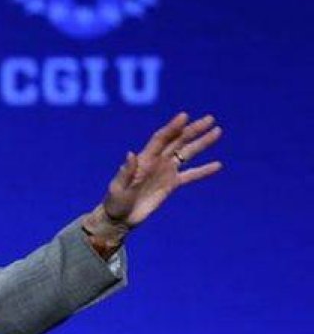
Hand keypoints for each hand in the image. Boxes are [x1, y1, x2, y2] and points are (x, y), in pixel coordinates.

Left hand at [90, 112, 222, 236]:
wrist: (120, 217)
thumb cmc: (115, 201)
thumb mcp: (118, 187)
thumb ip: (126, 172)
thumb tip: (131, 154)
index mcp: (144, 159)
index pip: (161, 138)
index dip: (172, 127)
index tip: (184, 116)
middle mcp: (157, 161)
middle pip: (178, 141)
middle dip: (193, 129)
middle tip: (210, 119)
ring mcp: (165, 172)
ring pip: (187, 153)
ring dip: (202, 143)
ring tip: (217, 131)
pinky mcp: (171, 185)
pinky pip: (191, 175)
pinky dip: (203, 170)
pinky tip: (218, 165)